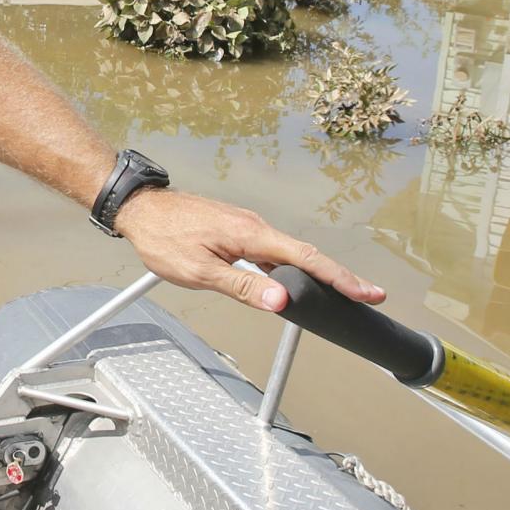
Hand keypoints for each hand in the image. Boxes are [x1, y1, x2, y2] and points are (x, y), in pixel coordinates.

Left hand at [112, 187, 385, 313]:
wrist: (140, 210)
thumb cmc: (164, 239)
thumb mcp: (200, 271)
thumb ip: (243, 286)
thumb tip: (282, 300)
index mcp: (251, 234)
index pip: (306, 258)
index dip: (339, 277)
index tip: (367, 292)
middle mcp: (255, 226)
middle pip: (306, 255)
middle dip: (339, 277)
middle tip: (369, 296)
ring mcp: (247, 228)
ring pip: (289, 254)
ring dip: (316, 273)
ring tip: (342, 294)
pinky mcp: (237, 231)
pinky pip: (272, 251)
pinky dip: (291, 267)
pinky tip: (294, 283)